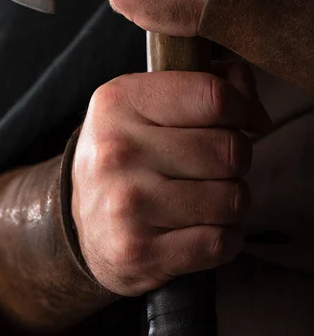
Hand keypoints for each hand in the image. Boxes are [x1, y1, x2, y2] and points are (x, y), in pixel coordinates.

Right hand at [71, 62, 270, 296]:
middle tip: (212, 163)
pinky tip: (198, 226)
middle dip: (235, 158)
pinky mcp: (139, 251)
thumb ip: (209, 84)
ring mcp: (127, 204)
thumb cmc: (127, 151)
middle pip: (230, 150)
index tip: (238, 120)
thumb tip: (257, 114)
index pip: (215, 97)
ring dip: (231, 200)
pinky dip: (223, 236)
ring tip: (203, 194)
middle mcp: (118, 150)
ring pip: (233, 199)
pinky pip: (220, 242)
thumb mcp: (149, 100)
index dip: (242, 108)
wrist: (79, 218)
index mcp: (121, 101)